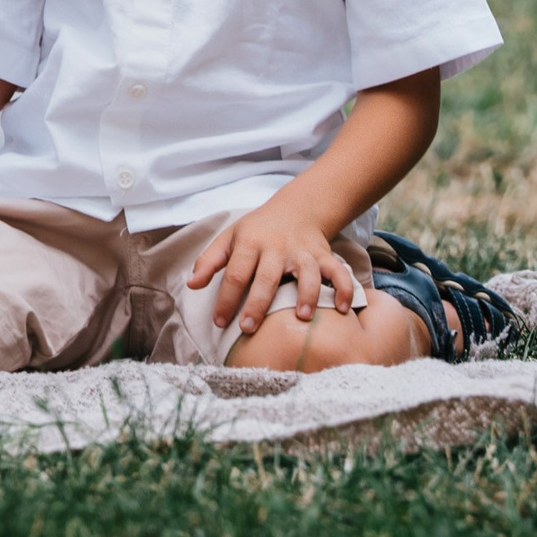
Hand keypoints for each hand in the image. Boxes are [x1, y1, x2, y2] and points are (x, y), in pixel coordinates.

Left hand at [189, 197, 358, 336]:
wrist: (297, 208)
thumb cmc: (257, 230)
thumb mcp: (229, 238)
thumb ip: (209, 261)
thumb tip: (192, 285)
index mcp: (249, 243)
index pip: (234, 273)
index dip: (226, 299)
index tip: (220, 323)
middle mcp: (276, 248)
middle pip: (266, 277)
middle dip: (258, 304)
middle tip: (249, 328)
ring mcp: (302, 251)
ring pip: (307, 272)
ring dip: (307, 295)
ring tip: (302, 317)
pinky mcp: (323, 255)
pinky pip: (338, 271)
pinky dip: (344, 288)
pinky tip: (344, 309)